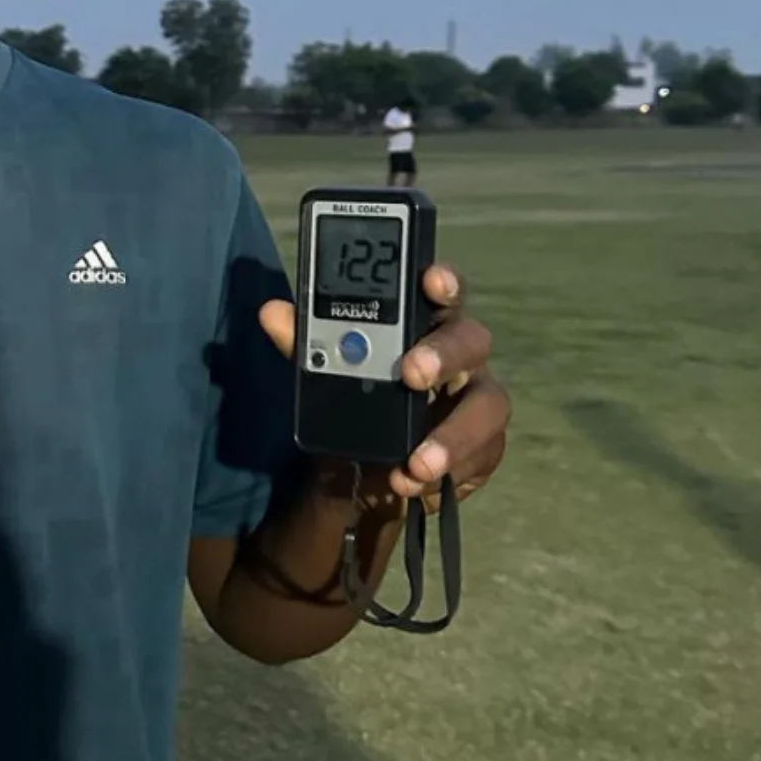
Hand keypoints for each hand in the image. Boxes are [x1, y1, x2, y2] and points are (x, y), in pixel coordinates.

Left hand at [259, 263, 508, 504]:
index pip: (442, 293)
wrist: (360, 473)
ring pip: (488, 405)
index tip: (430, 278)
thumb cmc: (355, 403)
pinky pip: (480, 456)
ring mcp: (476, 401)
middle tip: (410, 374)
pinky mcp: (484, 447)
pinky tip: (413, 481)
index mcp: (425, 325)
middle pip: (472, 340)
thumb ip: (304, 344)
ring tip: (417, 462)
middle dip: (444, 354)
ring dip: (453, 434)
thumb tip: (273, 312)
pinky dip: (448, 470)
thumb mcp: (324, 374)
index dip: (444, 281)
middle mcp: (460, 357)